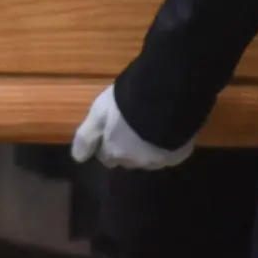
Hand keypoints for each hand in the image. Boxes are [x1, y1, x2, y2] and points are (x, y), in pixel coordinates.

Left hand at [71, 84, 191, 170]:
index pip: (106, 157)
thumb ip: (86, 137)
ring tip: (151, 128)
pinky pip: (171, 153)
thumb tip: (78, 159)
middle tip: (132, 129)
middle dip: (127, 149)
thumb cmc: (125, 102)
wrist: (164, 97)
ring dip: (147, 148)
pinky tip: (169, 130)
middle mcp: (135, 161)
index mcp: (115, 151)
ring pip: (149, 158)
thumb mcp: (98, 113)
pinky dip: (168, 145)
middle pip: (127, 160)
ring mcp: (159, 160)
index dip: (108, 145)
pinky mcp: (179, 154)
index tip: (111, 133)